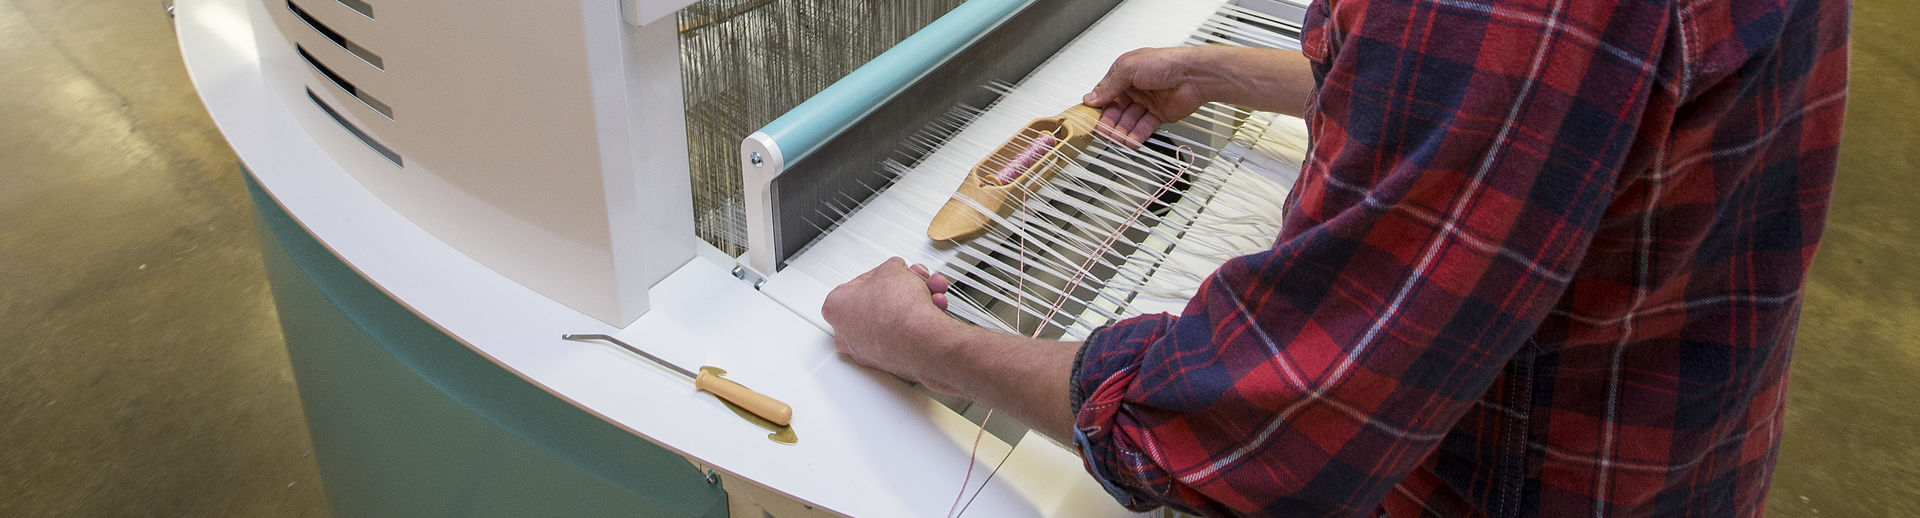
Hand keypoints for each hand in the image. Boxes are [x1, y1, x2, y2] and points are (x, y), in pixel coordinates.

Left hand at [821, 258, 958, 389]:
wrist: (921, 341)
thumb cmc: (898, 311)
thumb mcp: (893, 269)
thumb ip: (891, 267)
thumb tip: (895, 271)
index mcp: (836, 307)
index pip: (857, 284)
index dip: (881, 274)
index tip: (892, 273)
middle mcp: (847, 333)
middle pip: (877, 303)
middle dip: (902, 290)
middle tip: (915, 282)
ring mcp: (867, 350)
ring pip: (893, 319)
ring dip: (915, 303)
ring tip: (931, 294)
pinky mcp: (888, 362)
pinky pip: (903, 336)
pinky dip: (918, 322)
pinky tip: (933, 309)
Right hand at [1083, 47, 1208, 146]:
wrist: (1194, 75)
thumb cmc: (1167, 62)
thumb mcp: (1129, 68)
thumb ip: (1109, 84)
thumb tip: (1092, 96)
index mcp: (1125, 73)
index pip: (1106, 92)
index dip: (1098, 105)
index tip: (1089, 117)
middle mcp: (1135, 87)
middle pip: (1116, 109)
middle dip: (1109, 122)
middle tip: (1103, 132)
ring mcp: (1147, 101)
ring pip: (1129, 120)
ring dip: (1122, 131)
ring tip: (1117, 138)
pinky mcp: (1159, 114)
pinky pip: (1144, 127)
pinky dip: (1137, 135)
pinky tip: (1130, 140)